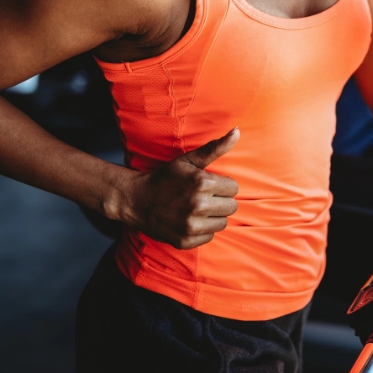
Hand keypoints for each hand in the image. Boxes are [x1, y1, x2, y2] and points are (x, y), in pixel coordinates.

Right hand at [120, 128, 239, 248]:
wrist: (136, 200)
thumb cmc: (166, 177)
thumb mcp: (189, 160)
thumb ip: (215, 148)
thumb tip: (237, 131)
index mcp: (202, 183)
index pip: (233, 188)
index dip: (222, 186)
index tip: (209, 185)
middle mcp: (198, 205)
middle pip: (231, 207)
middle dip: (220, 201)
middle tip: (204, 197)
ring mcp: (191, 225)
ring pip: (222, 223)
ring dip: (213, 216)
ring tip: (197, 208)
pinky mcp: (185, 240)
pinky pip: (209, 237)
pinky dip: (202, 230)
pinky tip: (189, 220)